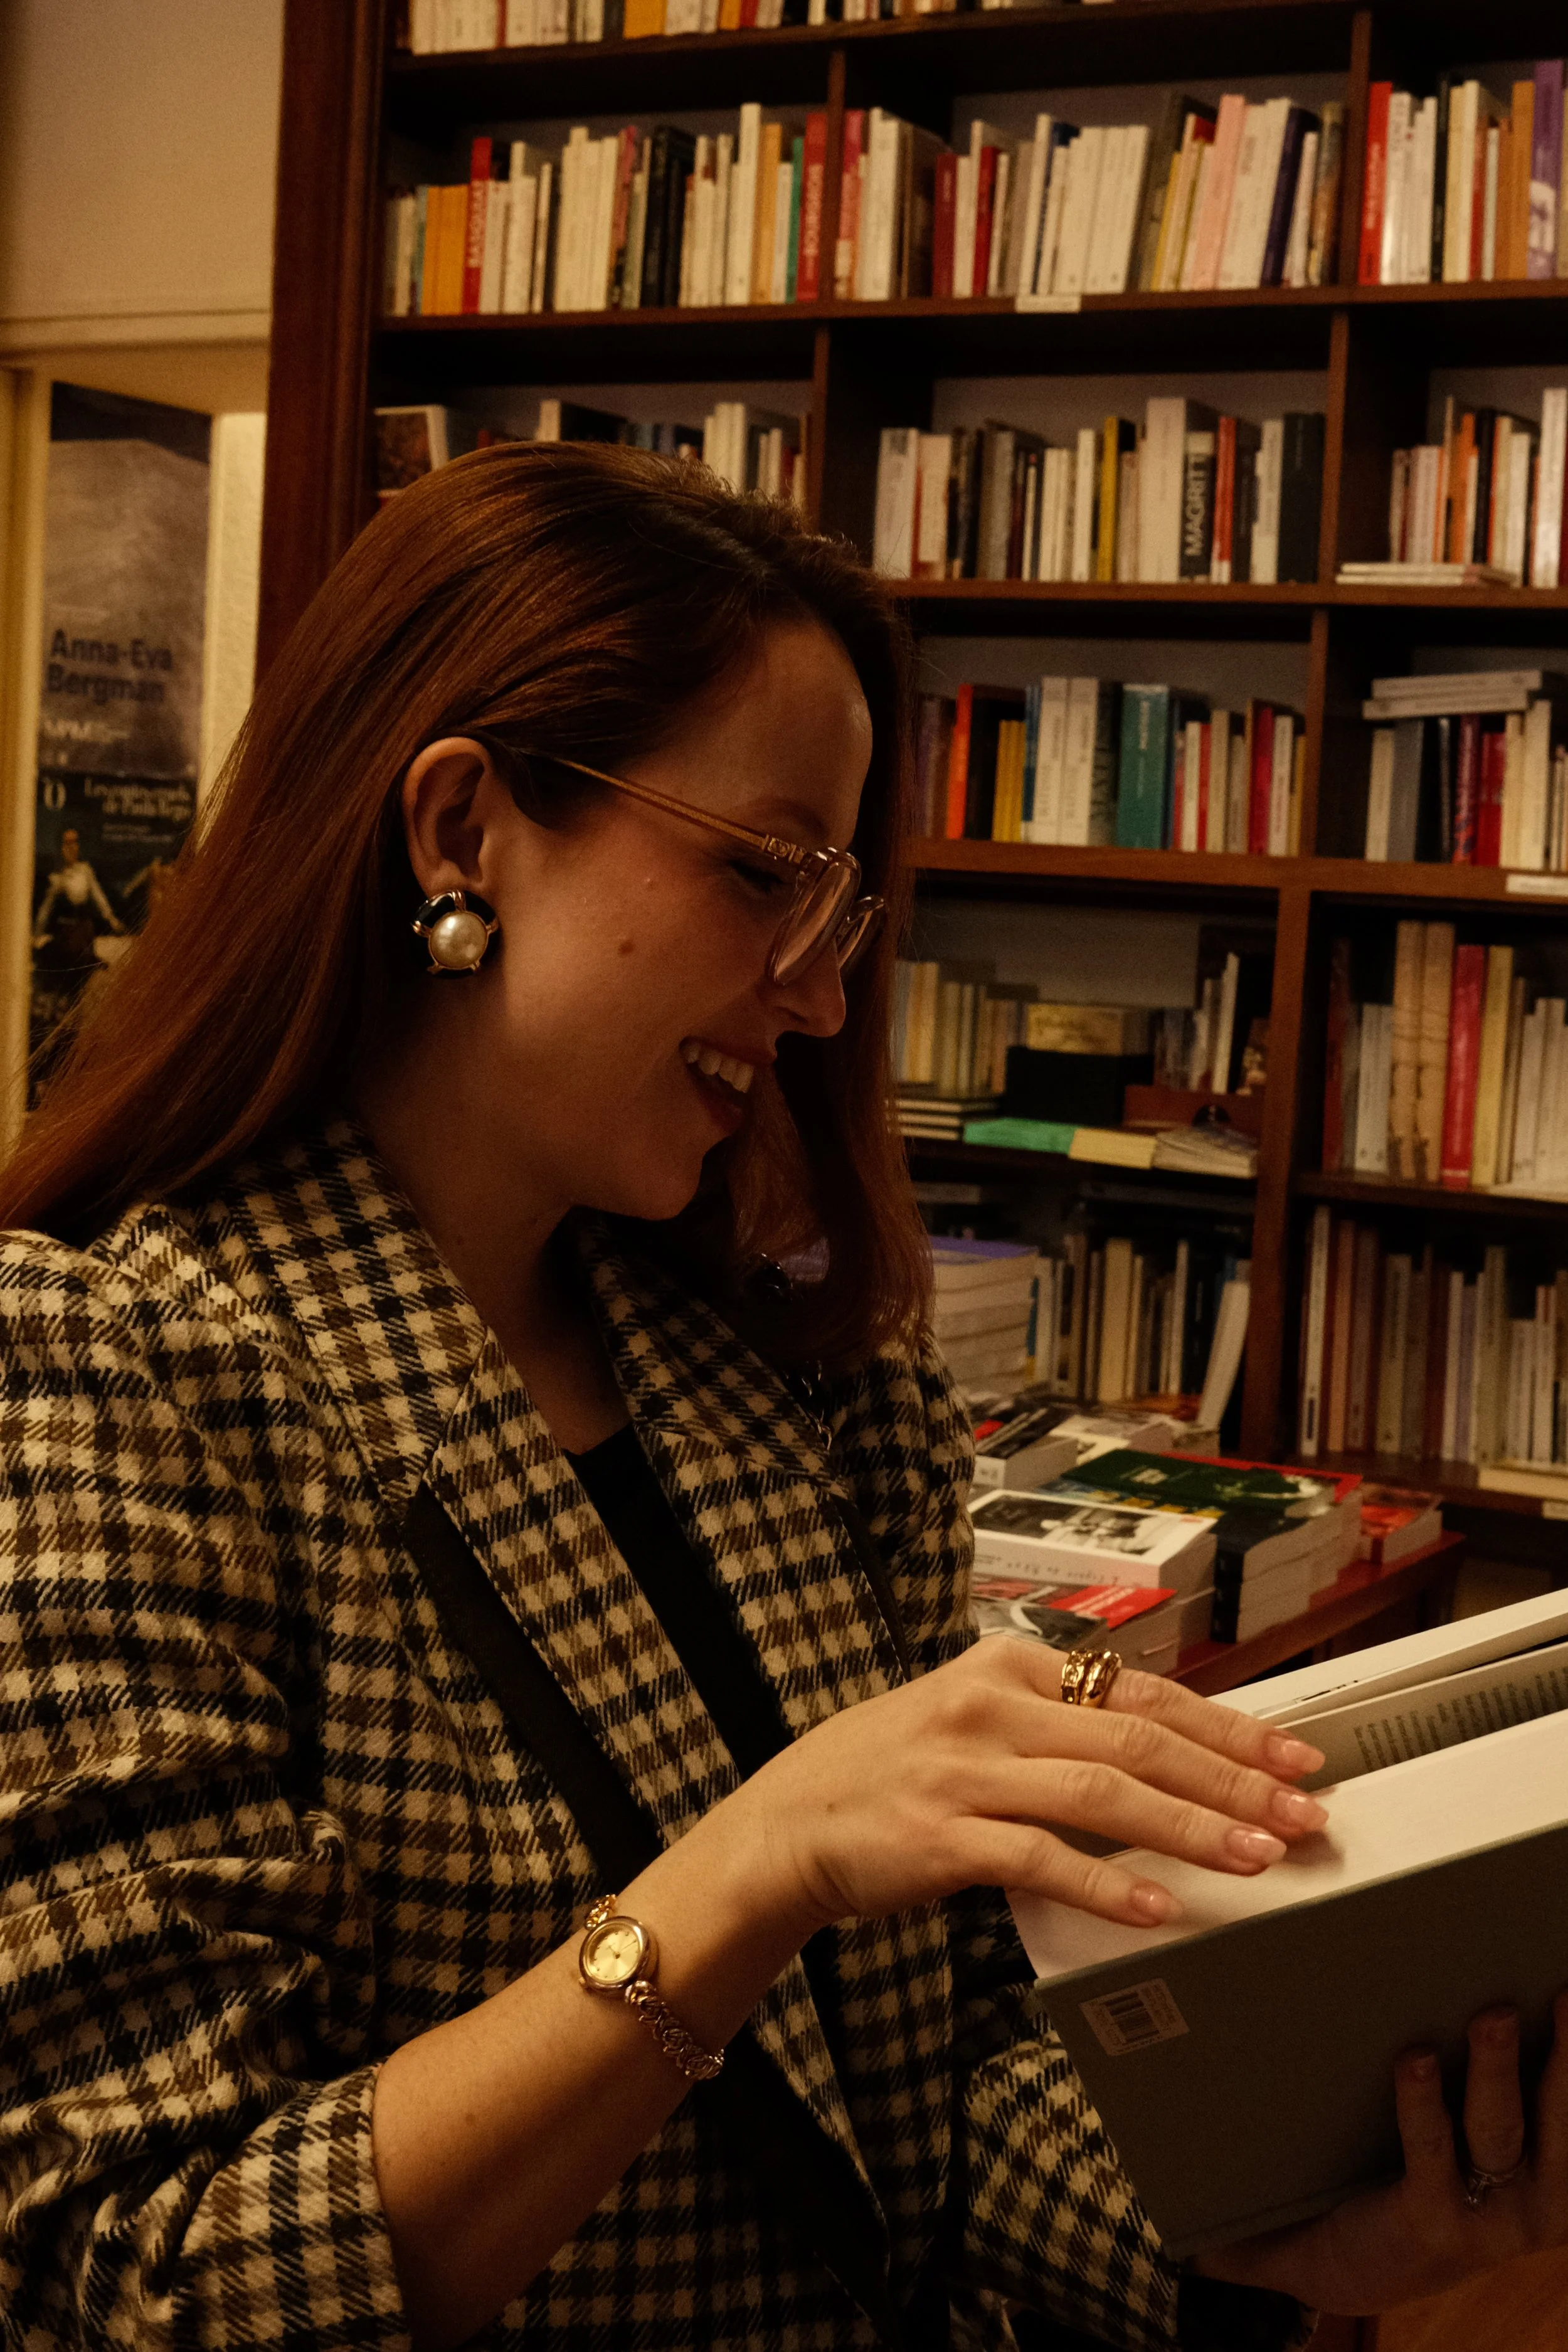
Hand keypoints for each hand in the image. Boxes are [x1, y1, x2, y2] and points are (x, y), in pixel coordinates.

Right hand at [720, 1635, 1326, 1940]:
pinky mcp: (942, 1836)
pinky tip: (1158, 1910)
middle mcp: (990, 1706)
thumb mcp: (974, 1720)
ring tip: (1257, 1855)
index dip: (1227, 1726)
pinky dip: (1106, 1886)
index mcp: (1007, 1667)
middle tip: (1302, 1810)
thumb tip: (1167, 1754)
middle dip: (1232, 1776)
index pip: (1140, 1693)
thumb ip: (1057, 1728)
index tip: (1294, 1754)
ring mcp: (965, 1770)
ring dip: (1190, 1827)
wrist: (790, 1821)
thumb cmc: (891, 1772)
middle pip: (1136, 1738)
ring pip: (1102, 1794)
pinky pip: (1040, 1859)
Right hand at [1194, 1992, 1567, 2311]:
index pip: (1430, 2174)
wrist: (1359, 2273)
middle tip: (1488, 2010)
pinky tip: (1567, 2018)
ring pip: (1548, 2135)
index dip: (1428, 2120)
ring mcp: (1524, 2212)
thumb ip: (1237, 2230)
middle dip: (1496, 2075)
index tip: (1414, 2055)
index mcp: (1419, 2227)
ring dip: (1555, 2067)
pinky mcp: (1549, 2197)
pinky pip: (1565, 2140)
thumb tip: (1173, 2214)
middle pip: (1495, 2139)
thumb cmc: (1316, 2224)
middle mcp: (1482, 2223)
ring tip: (1558, 1998)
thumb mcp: (1281, 2235)